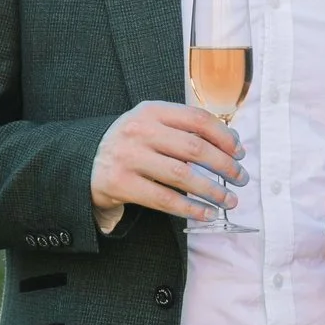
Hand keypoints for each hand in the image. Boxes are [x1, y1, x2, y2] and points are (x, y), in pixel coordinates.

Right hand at [90, 101, 241, 221]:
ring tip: (229, 200)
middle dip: (224, 165)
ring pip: (182, 176)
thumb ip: (186, 129)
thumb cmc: (131, 145)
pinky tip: (207, 213)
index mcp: (151, 110)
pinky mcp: (120, 183)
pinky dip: (190, 208)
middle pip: (194, 148)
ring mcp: (128, 156)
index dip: (224, 136)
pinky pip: (164, 199)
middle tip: (241, 178)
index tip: (240, 152)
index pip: (197, 119)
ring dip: (212, 190)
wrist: (83, 163)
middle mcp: (139, 130)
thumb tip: (233, 142)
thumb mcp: (152, 125)